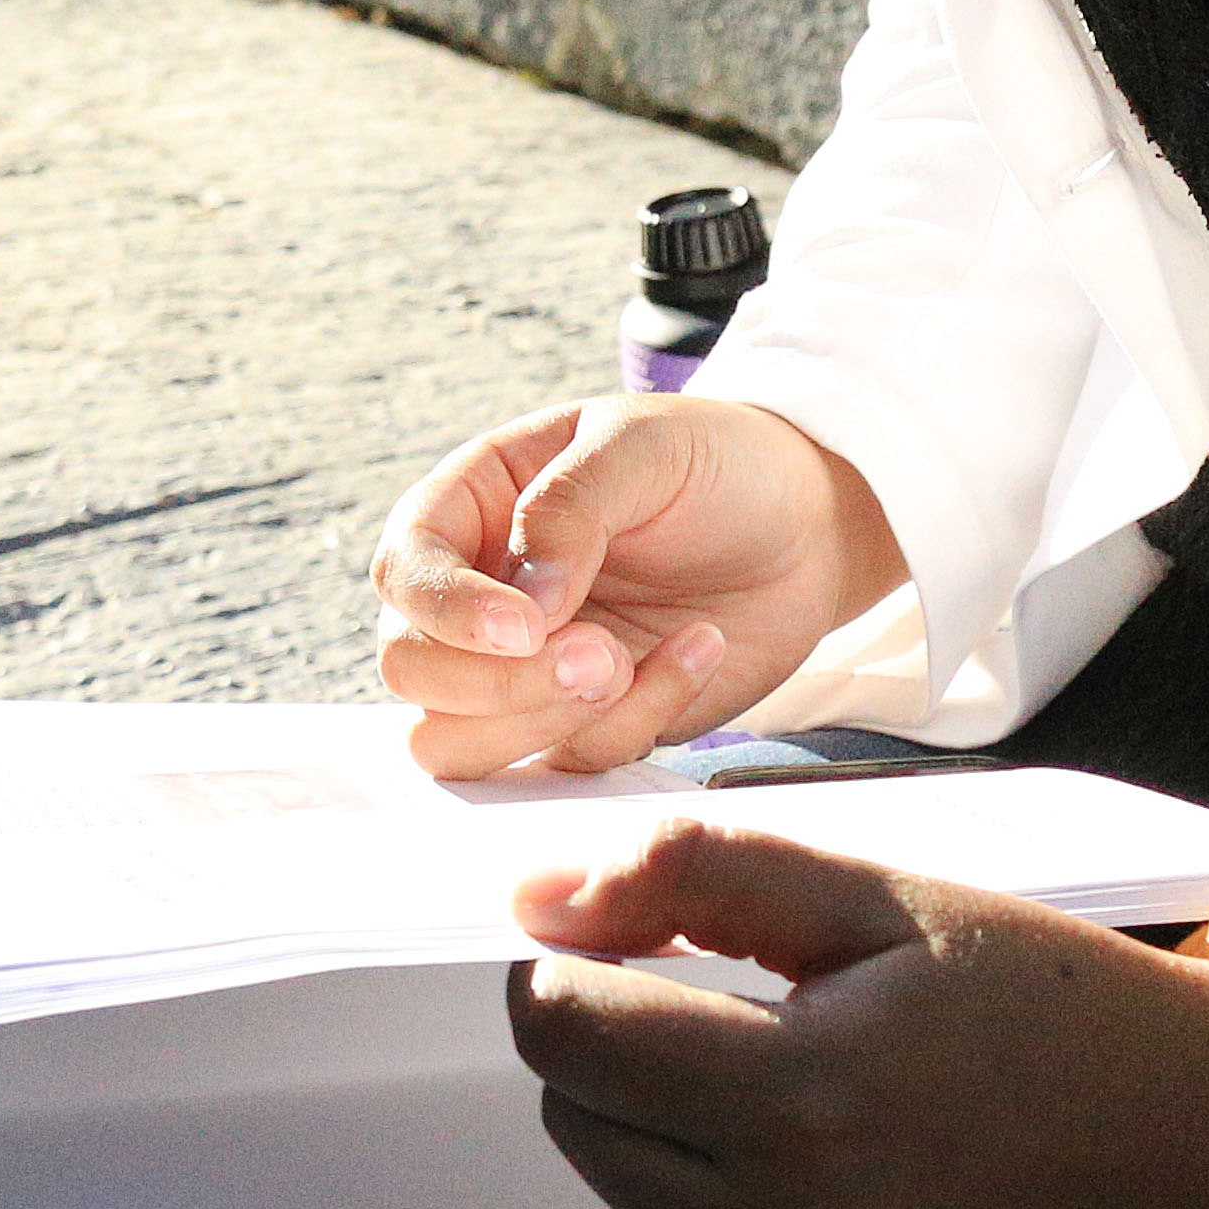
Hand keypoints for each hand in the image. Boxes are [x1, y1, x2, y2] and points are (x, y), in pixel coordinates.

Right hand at [371, 394, 905, 775]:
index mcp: (470, 507)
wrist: (805, 524)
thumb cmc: (713, 461)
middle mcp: (479, 595)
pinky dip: (634, 723)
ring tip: (630, 663)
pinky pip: (568, 763)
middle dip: (500, 681)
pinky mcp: (582, 724)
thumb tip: (522, 606)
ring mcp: (523, 670)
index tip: (527, 625)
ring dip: (544, 721)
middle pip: (413, 672)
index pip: (403, 571)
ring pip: (459, 744)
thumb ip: (570, 507)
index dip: (446, 610)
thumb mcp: (642, 445)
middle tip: (600, 654)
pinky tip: (698, 650)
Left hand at [506, 820, 1208, 1208]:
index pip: (558, 1030)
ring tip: (848, 1115)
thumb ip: (694, 877)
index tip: (630, 946)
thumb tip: (542, 897)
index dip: (579, 964)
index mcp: (797, 1107)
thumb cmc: (1075, 1024)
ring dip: (698, 1155)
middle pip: (580, 1127)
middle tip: (761, 1022)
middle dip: (632, 1056)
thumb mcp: (885, 900)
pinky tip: (869, 1200)